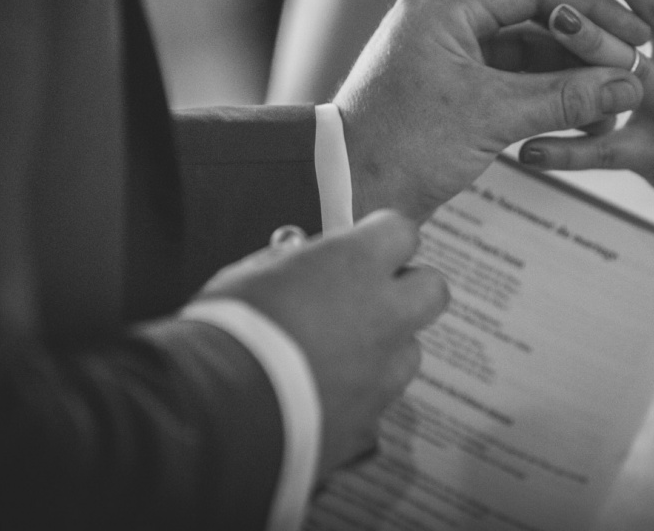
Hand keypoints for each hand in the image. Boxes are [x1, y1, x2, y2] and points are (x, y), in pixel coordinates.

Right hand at [193, 210, 448, 475]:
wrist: (221, 412)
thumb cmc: (229, 329)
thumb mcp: (252, 273)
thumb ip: (290, 261)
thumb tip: (301, 257)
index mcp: (356, 266)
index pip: (402, 231)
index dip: (383, 236)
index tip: (364, 243)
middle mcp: (384, 315)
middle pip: (432, 289)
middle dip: (408, 289)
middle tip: (370, 295)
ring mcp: (383, 373)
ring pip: (409, 351)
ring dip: (386, 346)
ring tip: (340, 354)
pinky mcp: (370, 422)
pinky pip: (378, 401)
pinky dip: (359, 396)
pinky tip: (323, 397)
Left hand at [335, 0, 650, 220]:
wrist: (343, 192)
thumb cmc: (402, 149)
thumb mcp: (489, 119)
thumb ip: (563, 97)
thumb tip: (630, 84)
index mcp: (444, 8)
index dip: (592, 8)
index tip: (635, 34)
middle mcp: (446, 21)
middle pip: (534, 16)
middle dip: (585, 46)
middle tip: (631, 72)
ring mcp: (449, 55)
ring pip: (526, 52)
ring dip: (569, 76)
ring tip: (613, 105)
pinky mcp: (453, 89)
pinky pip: (511, 81)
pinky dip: (546, 97)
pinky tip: (582, 119)